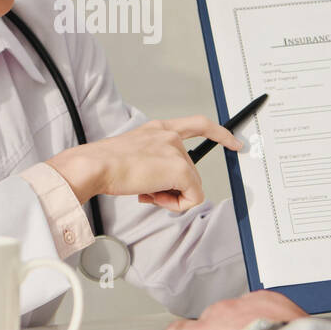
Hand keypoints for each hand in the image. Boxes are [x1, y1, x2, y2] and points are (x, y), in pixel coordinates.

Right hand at [51, 115, 242, 212]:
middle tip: (147, 191)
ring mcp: (176, 152)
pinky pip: (192, 197)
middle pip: (190, 169)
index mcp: (158, 129)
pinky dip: (175, 205)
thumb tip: (158, 189)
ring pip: (190, 185)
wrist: (95, 165)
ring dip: (169, 196)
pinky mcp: (179, 170)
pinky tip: (153, 198)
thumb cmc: (104, 163)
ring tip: (145, 192)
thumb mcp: (132, 154)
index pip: (198, 124)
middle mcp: (170, 136)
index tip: (235, 142)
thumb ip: (151, 164)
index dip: (220, 133)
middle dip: (172, 187)